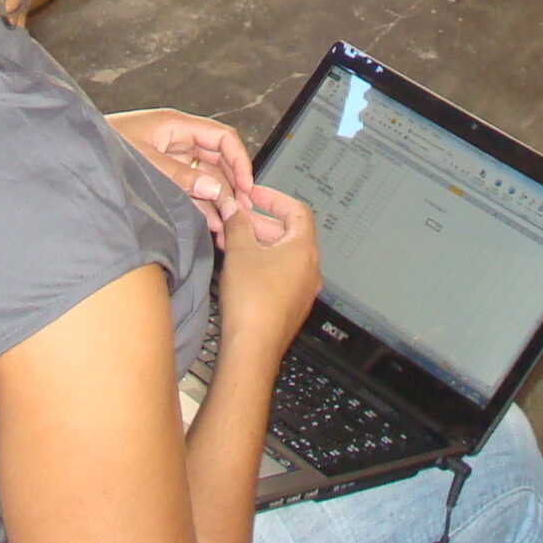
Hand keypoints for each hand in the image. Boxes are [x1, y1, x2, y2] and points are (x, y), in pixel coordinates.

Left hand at [106, 108, 256, 244]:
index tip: (246, 187)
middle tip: (240, 214)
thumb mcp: (143, 161)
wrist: (72, 155)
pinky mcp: (162, 179)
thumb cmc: (101, 146)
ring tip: (227, 228)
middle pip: (218, 162)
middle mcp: (177, 141)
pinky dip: (201, 208)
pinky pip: (190, 191)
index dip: (239, 161)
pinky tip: (211, 225)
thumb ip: (178, 176)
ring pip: (206, 180)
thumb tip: (213, 188)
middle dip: (232, 187)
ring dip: (218, 202)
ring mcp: (171, 160)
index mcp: (176, 125)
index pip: (222, 138)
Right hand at [216, 186, 319, 359]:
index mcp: (303, 250)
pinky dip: (263, 263)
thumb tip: (234, 208)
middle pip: (290, 233)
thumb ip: (237, 224)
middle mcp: (309, 269)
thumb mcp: (239, 252)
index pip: (298, 211)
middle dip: (261, 223)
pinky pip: (281, 275)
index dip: (275, 199)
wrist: (253, 348)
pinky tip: (240, 266)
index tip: (256, 195)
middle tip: (238, 218)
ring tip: (233, 241)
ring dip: (260, 243)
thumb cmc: (252, 302)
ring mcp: (303, 289)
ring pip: (283, 255)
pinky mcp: (292, 305)